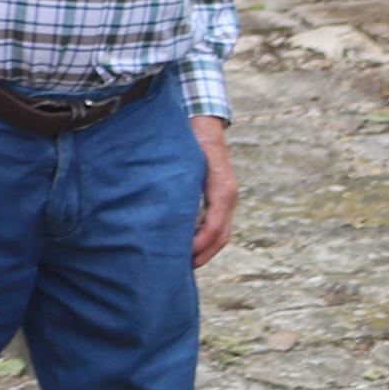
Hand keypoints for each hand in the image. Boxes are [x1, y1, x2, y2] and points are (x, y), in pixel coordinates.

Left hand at [190, 114, 237, 265]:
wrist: (202, 120)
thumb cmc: (187, 137)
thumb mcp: (182, 161)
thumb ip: (175, 183)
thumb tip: (161, 208)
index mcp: (221, 190)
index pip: (215, 227)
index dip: (200, 245)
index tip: (184, 256)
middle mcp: (227, 194)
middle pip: (222, 235)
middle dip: (205, 253)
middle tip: (184, 269)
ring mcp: (226, 194)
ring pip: (222, 230)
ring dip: (207, 248)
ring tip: (186, 261)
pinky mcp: (220, 193)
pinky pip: (217, 220)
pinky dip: (206, 235)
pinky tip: (189, 241)